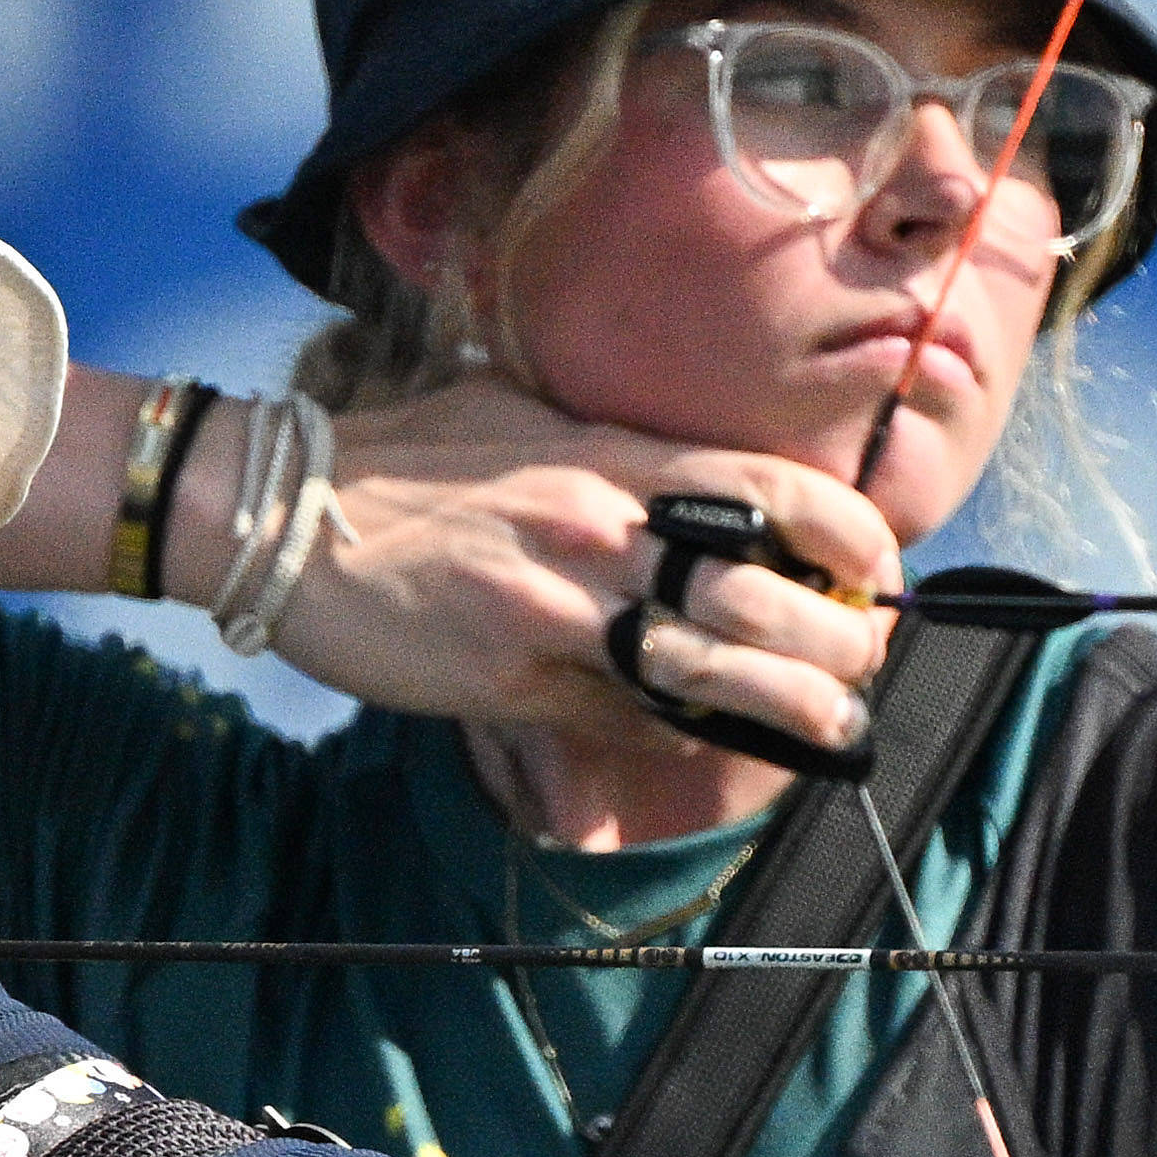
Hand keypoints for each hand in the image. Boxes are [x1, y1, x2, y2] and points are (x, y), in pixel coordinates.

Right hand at [283, 378, 899, 755]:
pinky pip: (625, 720)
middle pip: (770, 596)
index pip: (778, 489)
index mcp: (614, 455)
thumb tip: (679, 481)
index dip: (854, 538)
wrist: (279, 510)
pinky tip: (708, 739)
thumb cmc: (401, 460)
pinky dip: (679, 734)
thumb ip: (607, 451)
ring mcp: (559, 605)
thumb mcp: (519, 416)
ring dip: (795, 711)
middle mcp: (602, 525)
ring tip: (837, 729)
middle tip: (865, 664)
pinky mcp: (512, 675)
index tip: (877, 572)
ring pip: (715, 673)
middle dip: (844, 643)